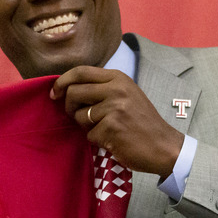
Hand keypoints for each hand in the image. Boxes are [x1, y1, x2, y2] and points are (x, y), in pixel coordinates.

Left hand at [50, 66, 183, 177]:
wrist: (163, 146)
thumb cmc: (141, 123)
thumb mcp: (125, 96)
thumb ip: (101, 89)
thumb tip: (67, 89)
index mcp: (118, 78)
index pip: (81, 71)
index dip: (62, 81)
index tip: (54, 93)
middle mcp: (117, 89)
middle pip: (73, 92)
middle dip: (69, 107)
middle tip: (79, 117)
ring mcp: (114, 107)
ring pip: (79, 115)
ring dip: (86, 127)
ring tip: (105, 129)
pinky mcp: (112, 127)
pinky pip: (89, 134)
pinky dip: (97, 140)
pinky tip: (113, 140)